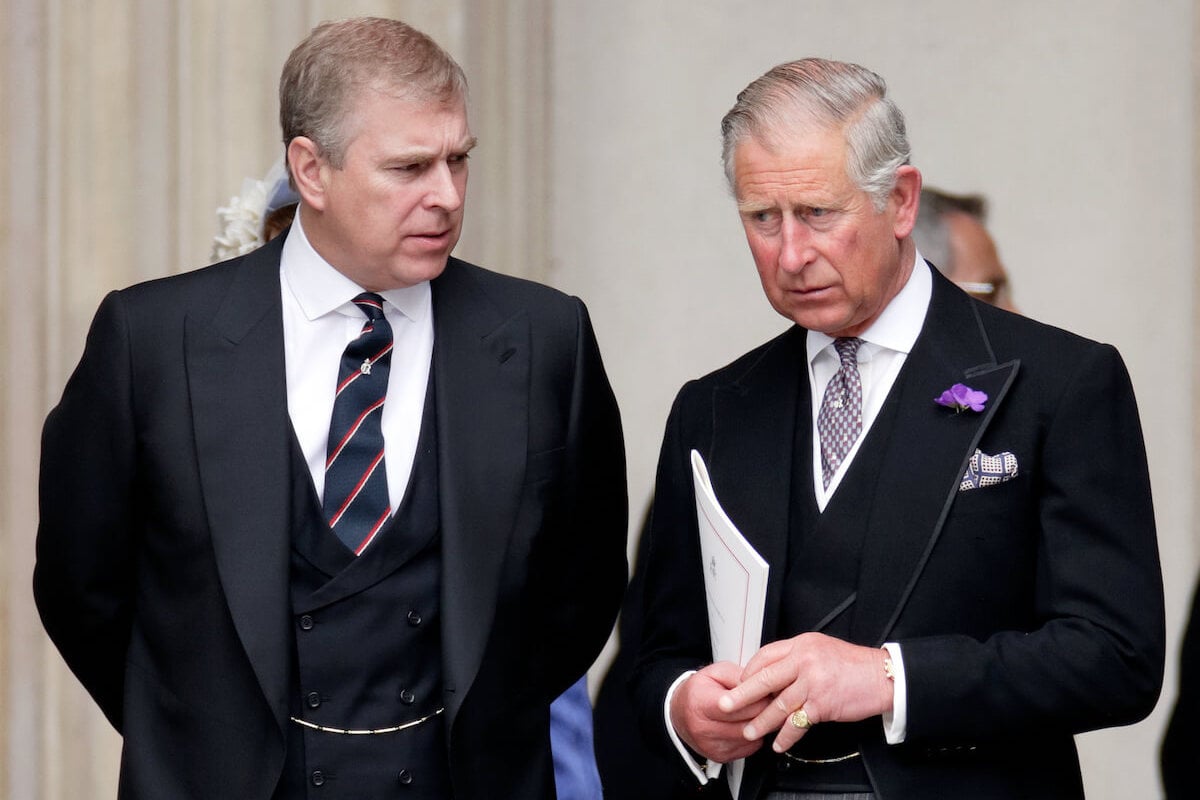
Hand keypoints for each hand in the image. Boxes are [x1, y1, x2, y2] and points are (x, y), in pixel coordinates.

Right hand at [670, 661, 769, 762]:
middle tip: (770, 702)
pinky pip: (749, 748)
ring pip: (751, 738)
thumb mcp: (716, 672)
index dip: (758, 698)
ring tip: (761, 712)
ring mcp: (711, 745)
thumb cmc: (699, 690)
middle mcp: (703, 728)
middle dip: (764, 712)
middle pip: (747, 724)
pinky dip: (754, 736)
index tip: (768, 691)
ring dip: (761, 726)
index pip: (738, 706)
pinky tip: (749, 724)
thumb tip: (763, 687)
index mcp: (700, 703)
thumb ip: (740, 676)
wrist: (679, 712)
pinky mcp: (720, 757)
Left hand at [717, 633, 893, 752]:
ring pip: (778, 704)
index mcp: (802, 644)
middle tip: (725, 705)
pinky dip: (787, 736)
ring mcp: (813, 682)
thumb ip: (797, 658)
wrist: (882, 676)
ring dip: (762, 721)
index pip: (766, 655)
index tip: (740, 683)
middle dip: (741, 695)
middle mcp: (805, 660)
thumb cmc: (853, 665)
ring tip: (750, 731)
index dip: (750, 671)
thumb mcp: (821, 649)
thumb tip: (772, 672)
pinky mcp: (823, 703)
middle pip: (764, 678)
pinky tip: (779, 743)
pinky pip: (798, 722)